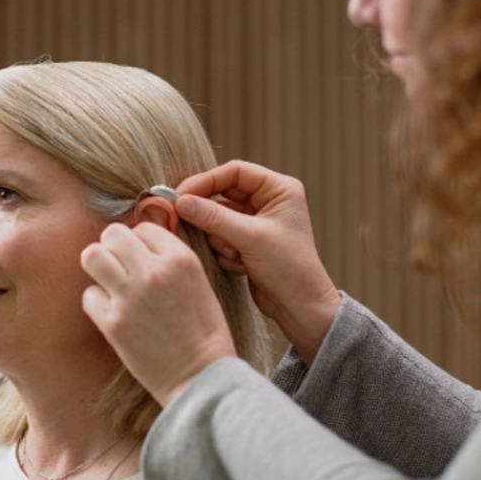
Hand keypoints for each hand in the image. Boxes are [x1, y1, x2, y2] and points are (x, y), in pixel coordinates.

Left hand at [81, 222, 237, 405]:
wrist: (201, 377)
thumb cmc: (205, 333)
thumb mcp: (200, 283)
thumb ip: (172, 259)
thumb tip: (143, 242)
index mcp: (181, 259)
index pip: (144, 228)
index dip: (141, 243)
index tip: (145, 261)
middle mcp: (154, 271)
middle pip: (112, 234)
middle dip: (114, 248)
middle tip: (120, 267)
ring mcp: (131, 296)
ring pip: (92, 256)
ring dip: (98, 267)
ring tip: (110, 282)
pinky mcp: (113, 323)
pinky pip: (89, 295)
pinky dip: (97, 303)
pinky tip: (112, 313)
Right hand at [175, 160, 341, 364]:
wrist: (300, 307)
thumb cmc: (289, 269)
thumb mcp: (250, 238)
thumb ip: (214, 217)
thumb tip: (181, 201)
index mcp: (279, 189)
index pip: (234, 172)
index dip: (205, 181)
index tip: (181, 195)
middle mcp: (268, 201)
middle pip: (222, 194)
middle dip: (208, 213)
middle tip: (183, 219)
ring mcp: (256, 222)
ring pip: (218, 217)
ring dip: (219, 237)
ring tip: (234, 255)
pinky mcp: (247, 242)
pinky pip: (220, 236)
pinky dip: (223, 250)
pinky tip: (240, 265)